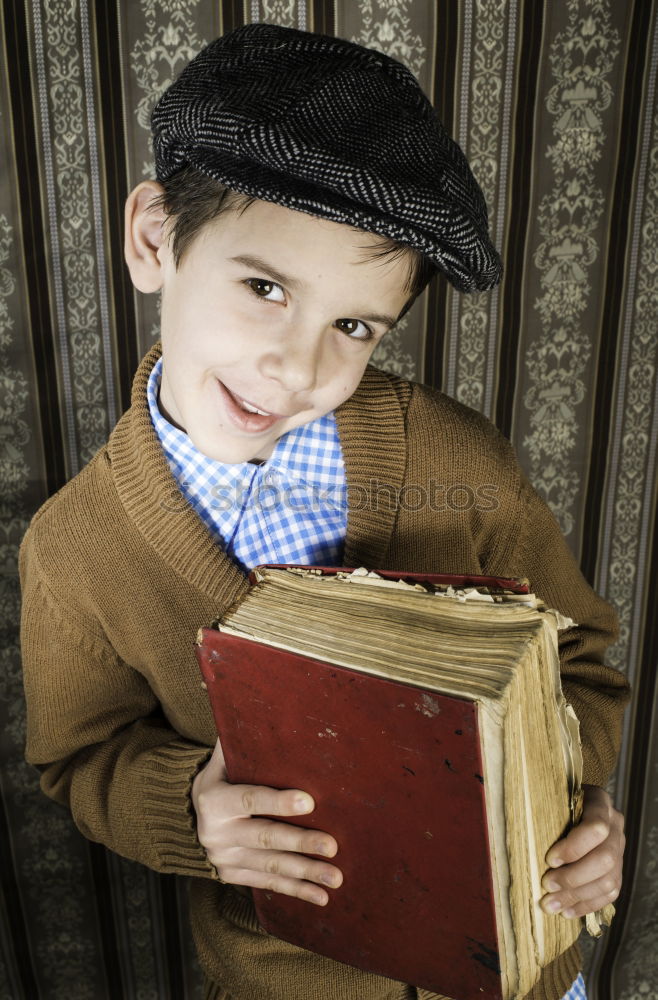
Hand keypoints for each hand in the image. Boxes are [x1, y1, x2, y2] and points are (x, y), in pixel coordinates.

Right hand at [192, 738, 342, 904]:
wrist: (191, 816)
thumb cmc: (219, 779)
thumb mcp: (220, 760)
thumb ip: (239, 742)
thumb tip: (257, 706)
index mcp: (214, 800)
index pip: (251, 799)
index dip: (279, 801)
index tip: (309, 801)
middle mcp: (216, 833)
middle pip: (265, 838)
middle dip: (301, 843)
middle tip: (332, 846)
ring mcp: (225, 858)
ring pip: (271, 867)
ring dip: (306, 873)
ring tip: (336, 878)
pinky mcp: (233, 876)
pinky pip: (268, 885)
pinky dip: (296, 892)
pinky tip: (322, 897)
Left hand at [540, 784, 624, 918]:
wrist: (577, 804)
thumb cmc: (557, 801)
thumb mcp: (552, 798)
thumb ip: (545, 814)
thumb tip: (522, 842)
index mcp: (600, 804)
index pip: (596, 828)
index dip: (574, 848)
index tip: (549, 859)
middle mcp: (615, 826)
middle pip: (605, 859)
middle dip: (573, 877)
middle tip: (547, 886)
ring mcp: (620, 849)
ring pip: (609, 880)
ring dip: (578, 896)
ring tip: (552, 905)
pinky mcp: (618, 869)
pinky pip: (610, 893)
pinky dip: (588, 904)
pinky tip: (568, 911)